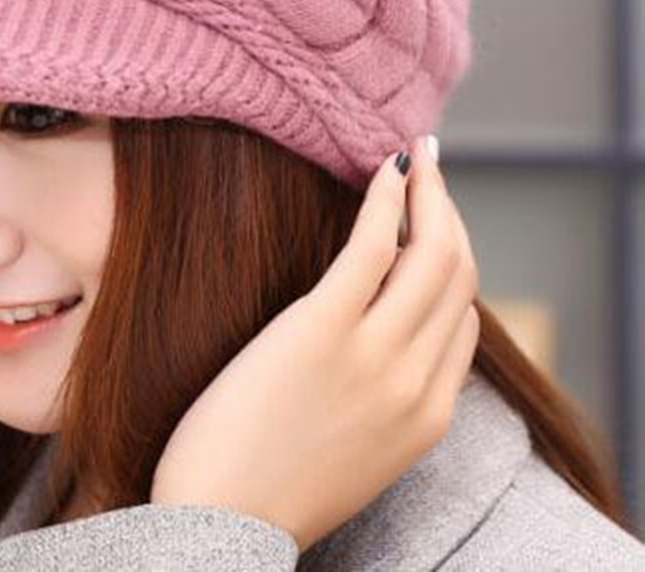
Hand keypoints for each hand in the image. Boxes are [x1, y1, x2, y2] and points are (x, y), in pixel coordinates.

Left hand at [149, 135, 479, 552]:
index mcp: (429, 418)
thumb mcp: (356, 451)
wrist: (219, 525)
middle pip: (459, 275)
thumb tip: (379, 328)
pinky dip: (385, 199)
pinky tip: (380, 171)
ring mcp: (376, 357)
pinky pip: (373, 245)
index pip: (464, 321)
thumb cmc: (269, 483)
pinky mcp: (323, 330)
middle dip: (451, 213)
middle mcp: (417, 383)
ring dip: (429, 193)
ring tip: (414, 158)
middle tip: (432, 170)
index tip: (430, 225)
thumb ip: (384, 396)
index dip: (452, 263)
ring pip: (432, 253)